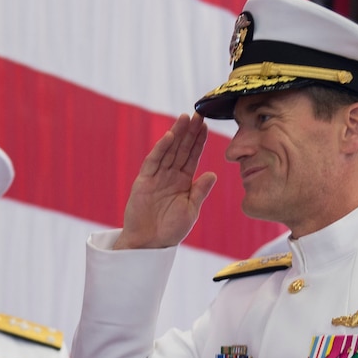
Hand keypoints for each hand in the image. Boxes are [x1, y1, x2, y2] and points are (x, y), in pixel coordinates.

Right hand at [113, 113, 216, 249]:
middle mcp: (170, 176)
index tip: (206, 125)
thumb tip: (213, 173)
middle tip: (198, 113)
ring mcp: (156, 177)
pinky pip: (153, 162)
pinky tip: (169, 137)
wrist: (149, 244)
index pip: (192, 157)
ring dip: (177, 134)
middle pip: (181, 149)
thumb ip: (200, 191)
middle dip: (189, 132)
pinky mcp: (144, 181)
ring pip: (168, 151)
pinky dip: (161, 149)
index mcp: (183, 182)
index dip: (199, 141)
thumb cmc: (170, 230)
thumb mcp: (190, 210)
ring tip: (185, 118)